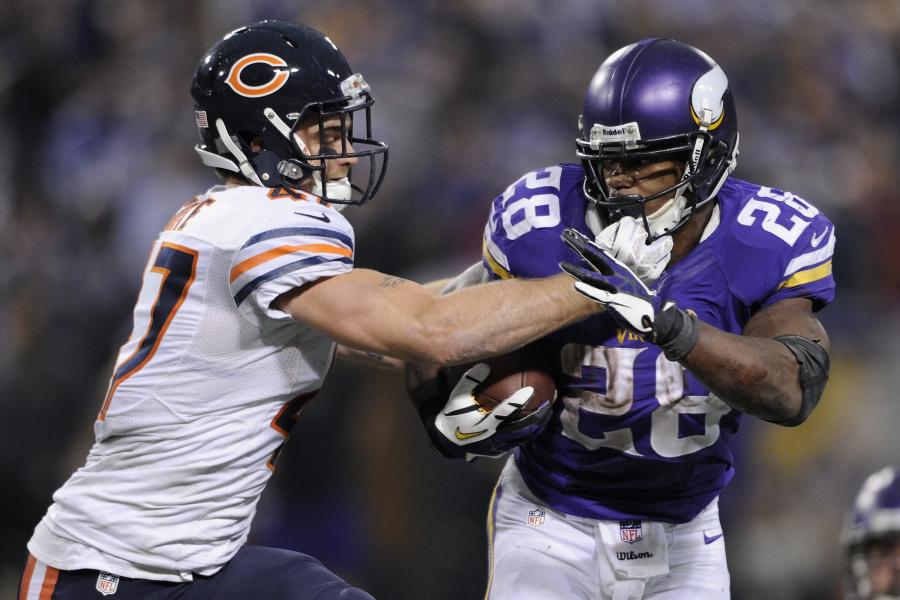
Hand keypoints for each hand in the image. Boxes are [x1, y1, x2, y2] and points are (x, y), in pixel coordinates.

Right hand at [433, 363, 551, 458]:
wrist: (446, 439)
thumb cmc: (453, 415)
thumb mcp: (458, 396)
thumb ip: (471, 381)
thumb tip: (486, 365)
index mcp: (484, 421)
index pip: (505, 410)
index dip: (518, 401)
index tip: (530, 390)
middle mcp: (494, 435)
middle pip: (521, 427)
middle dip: (536, 417)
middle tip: (548, 405)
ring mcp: (497, 445)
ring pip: (522, 437)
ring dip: (536, 426)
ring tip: (547, 415)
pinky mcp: (498, 451)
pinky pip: (517, 443)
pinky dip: (528, 435)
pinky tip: (535, 427)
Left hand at [559, 228, 698, 360]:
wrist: (654, 313)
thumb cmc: (637, 299)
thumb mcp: (625, 281)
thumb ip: (613, 275)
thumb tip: (600, 268)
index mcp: (618, 268)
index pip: (599, 252)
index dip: (586, 242)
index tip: (573, 234)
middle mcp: (616, 274)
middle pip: (594, 257)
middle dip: (578, 246)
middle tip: (564, 236)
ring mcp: (614, 286)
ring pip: (592, 276)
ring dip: (576, 270)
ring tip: (562, 264)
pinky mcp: (614, 300)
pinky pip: (598, 294)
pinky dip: (587, 290)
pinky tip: (576, 285)